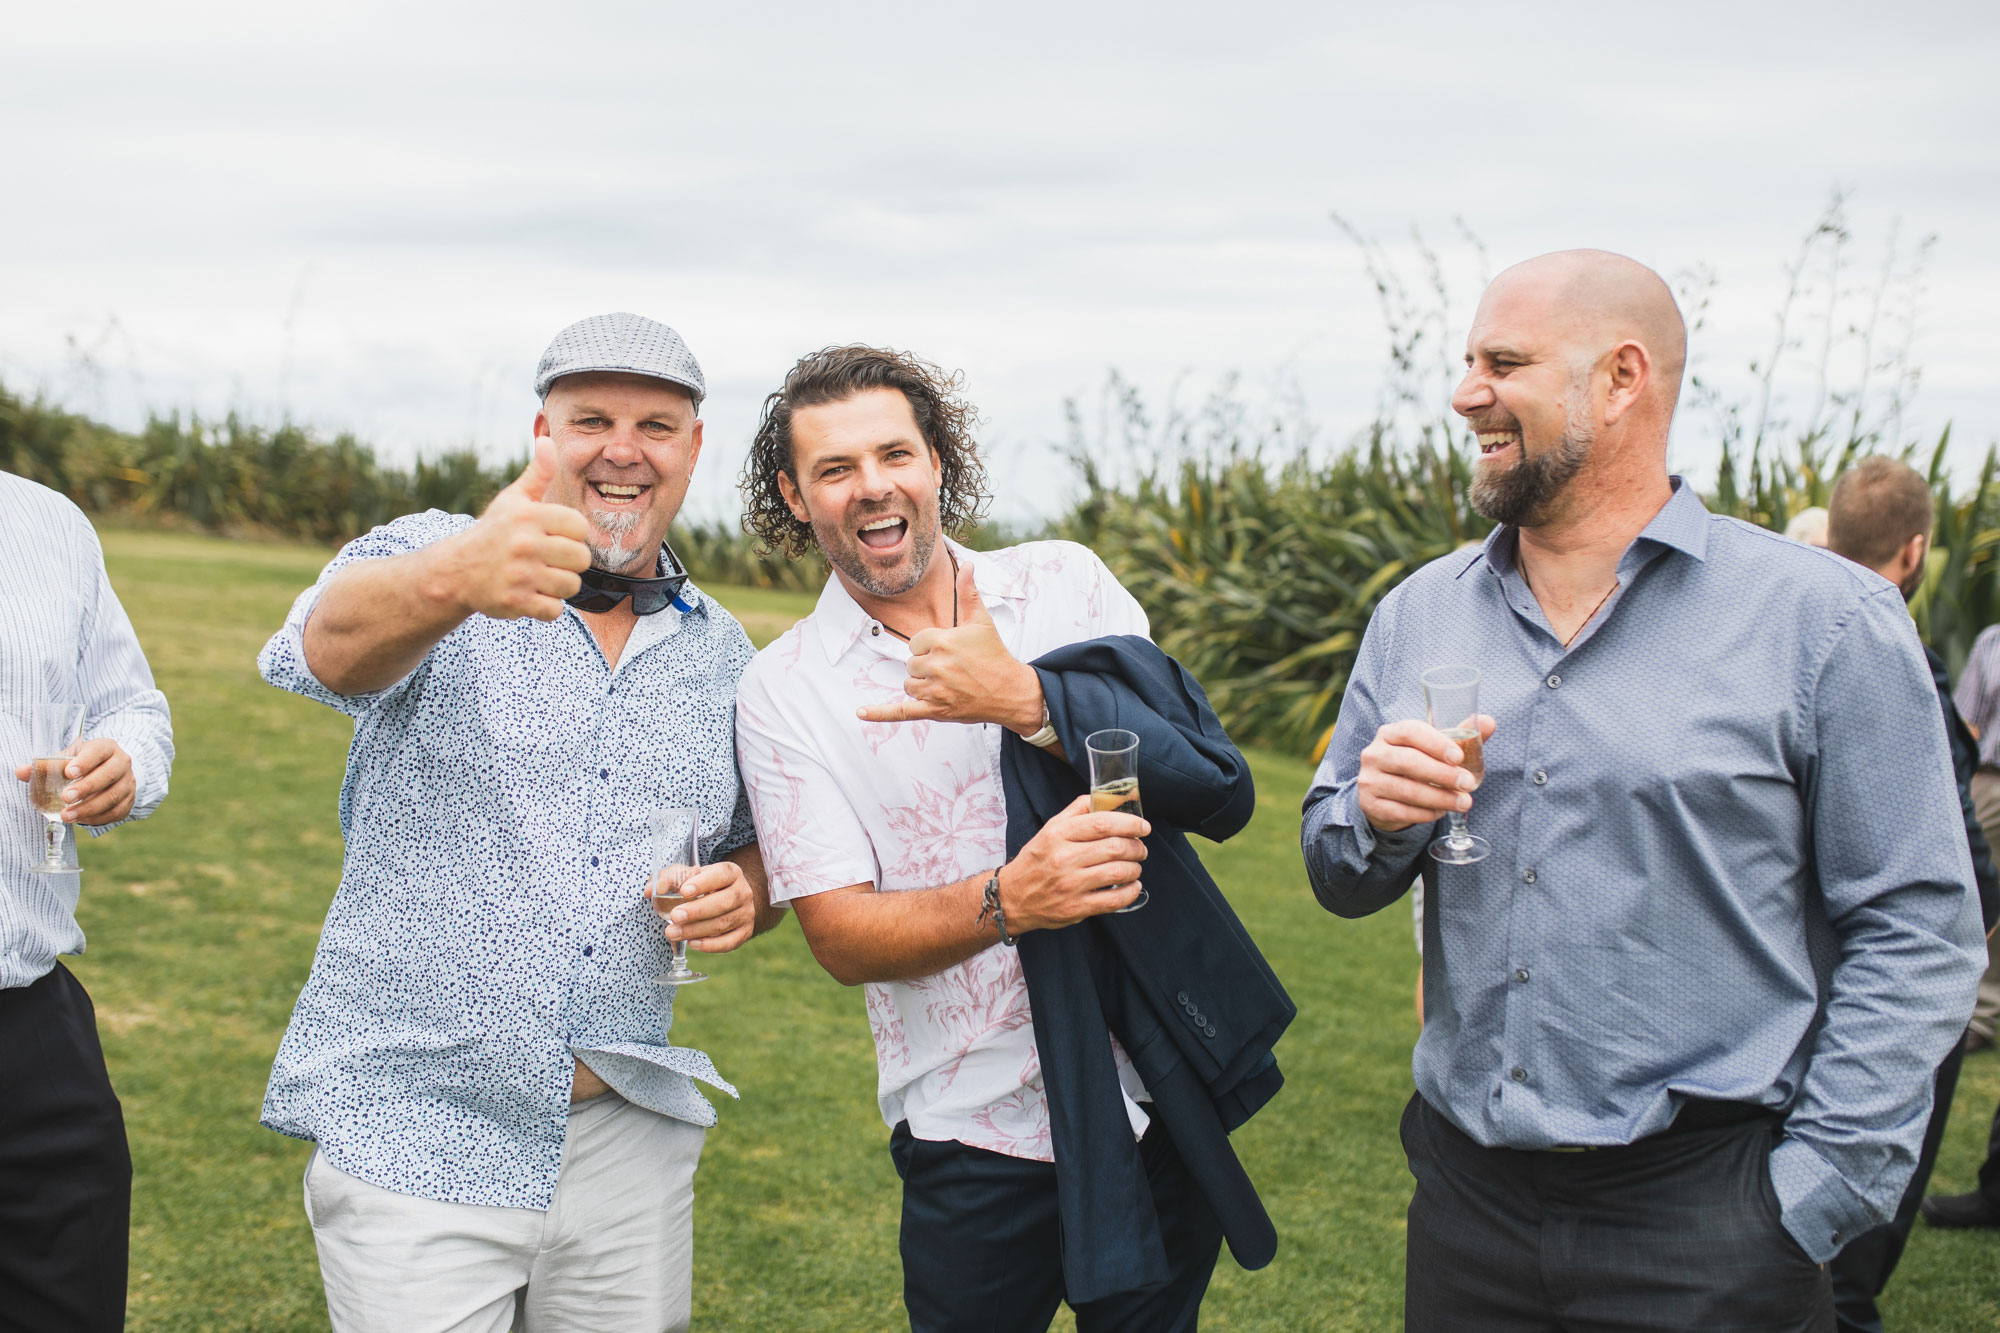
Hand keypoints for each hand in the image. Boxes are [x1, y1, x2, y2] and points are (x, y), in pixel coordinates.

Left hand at [13, 738, 135, 825]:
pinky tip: (82, 820)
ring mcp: (128, 782)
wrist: (111, 768)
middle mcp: (122, 763)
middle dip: (86, 787)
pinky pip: (117, 811)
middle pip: (108, 775)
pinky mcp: (130, 800)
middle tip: (65, 797)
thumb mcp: (68, 758)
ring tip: (67, 816)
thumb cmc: (85, 762)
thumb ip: (46, 765)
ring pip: (113, 796)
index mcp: (106, 748)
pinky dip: (98, 817)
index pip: (98, 752)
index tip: (68, 772)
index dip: (85, 762)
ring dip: (89, 808)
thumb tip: (21, 772)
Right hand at [434, 437, 591, 621]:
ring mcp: (520, 574)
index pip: (580, 527)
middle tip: (550, 561)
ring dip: (559, 586)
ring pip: (571, 586)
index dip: (572, 535)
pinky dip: (547, 607)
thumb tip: (548, 440)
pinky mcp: (515, 601)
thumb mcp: (513, 500)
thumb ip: (537, 474)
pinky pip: (554, 610)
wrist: (456, 570)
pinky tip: (532, 595)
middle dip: (570, 563)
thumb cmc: (494, 533)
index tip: (555, 537)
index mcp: (529, 516)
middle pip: (582, 559)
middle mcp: (525, 544)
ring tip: (541, 578)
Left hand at [652, 860, 757, 953]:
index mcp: (731, 872)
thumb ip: (668, 878)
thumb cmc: (704, 885)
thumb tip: (651, 891)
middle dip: (697, 911)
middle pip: (723, 902)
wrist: (730, 899)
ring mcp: (746, 913)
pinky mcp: (745, 932)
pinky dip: (710, 945)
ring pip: (723, 924)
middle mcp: (743, 892)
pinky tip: (692, 943)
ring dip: (696, 930)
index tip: (684, 891)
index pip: (721, 875)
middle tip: (674, 917)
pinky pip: (729, 942)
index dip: (703, 883)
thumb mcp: (689, 875)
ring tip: (673, 933)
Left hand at [856, 561, 1044, 733]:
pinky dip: (880, 713)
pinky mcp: (935, 710)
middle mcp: (936, 665)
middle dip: (927, 666)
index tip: (949, 651)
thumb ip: (968, 593)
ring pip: (909, 685)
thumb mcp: (982, 621)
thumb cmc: (994, 655)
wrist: (1010, 691)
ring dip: (922, 685)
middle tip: (953, 669)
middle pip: (911, 664)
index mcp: (942, 641)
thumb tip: (967, 566)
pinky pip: (902, 712)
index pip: (916, 643)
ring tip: (947, 684)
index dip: (930, 647)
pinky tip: (861, 712)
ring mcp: (935, 690)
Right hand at [997, 794, 1149, 932]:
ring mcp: (1070, 885)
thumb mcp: (1049, 829)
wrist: (1012, 897)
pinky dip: (1130, 892)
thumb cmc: (1035, 860)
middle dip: (1136, 847)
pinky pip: (1113, 900)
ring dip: (1135, 868)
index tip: (1143, 827)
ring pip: (1118, 872)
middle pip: (1114, 847)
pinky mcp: (1076, 907)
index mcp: (1058, 834)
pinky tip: (1132, 886)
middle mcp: (1063, 858)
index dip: (1129, 823)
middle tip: (1141, 848)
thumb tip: (1105, 797)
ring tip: (1135, 866)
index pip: (1102, 823)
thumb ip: (1076, 811)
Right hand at [1356, 716, 1496, 832]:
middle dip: (1443, 774)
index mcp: (1390, 733)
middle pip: (1408, 762)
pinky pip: (1401, 811)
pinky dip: (1425, 813)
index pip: (1410, 732)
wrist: (1385, 792)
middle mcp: (1374, 754)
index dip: (1435, 743)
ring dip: (1439, 798)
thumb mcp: (1434, 747)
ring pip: (1407, 790)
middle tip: (1468, 784)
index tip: (1458, 756)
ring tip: (1463, 802)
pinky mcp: (1371, 804)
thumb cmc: (1415, 763)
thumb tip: (1490, 722)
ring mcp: (1369, 780)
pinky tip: (1440, 812)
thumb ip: (1461, 735)